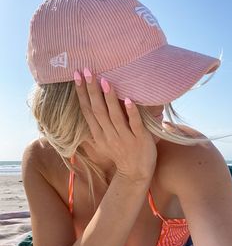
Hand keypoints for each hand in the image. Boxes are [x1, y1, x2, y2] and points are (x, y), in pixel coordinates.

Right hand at [74, 68, 157, 182]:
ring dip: (110, 98)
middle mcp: (109, 135)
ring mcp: (124, 138)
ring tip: (104, 81)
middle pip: (97, 110)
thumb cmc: (120, 154)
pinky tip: (129, 100)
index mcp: (99, 134)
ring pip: (114, 116)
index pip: (87, 110)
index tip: (77, 76)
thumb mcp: (104, 140)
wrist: (135, 175)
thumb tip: (91, 104)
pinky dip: (132, 113)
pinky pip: (135, 125)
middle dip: (91, 90)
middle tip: (86, 70)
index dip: (81, 93)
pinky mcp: (140, 140)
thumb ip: (98, 124)